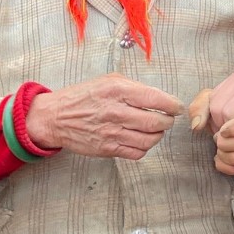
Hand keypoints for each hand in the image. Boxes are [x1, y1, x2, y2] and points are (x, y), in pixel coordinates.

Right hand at [26, 74, 183, 159]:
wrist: (55, 117)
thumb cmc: (83, 96)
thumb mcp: (108, 81)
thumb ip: (134, 87)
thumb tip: (159, 96)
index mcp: (118, 91)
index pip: (156, 99)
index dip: (173, 105)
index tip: (177, 107)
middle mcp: (116, 112)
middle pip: (156, 122)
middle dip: (167, 122)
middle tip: (167, 119)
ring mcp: (111, 133)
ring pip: (149, 140)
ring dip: (157, 136)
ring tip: (155, 130)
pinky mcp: (107, 149)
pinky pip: (137, 153)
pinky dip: (144, 148)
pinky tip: (140, 140)